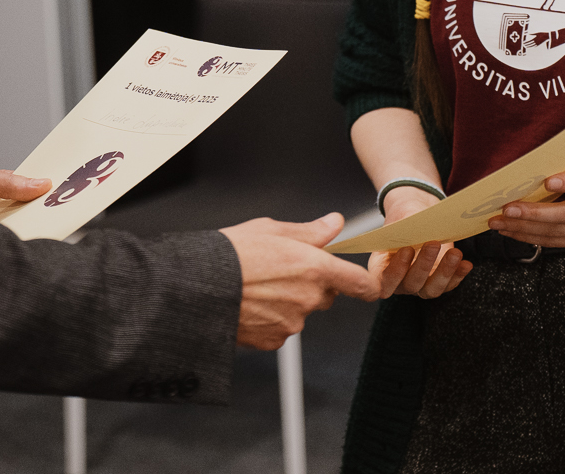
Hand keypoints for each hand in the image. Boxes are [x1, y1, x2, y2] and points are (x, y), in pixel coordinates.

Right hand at [219, 214, 377, 350]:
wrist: (197, 287)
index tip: (367, 284)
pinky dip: (271, 320)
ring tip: (258, 287)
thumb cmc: (230, 254)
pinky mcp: (274, 341)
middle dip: (312, 285)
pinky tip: (250, 304)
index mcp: (315, 268)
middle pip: (326, 295)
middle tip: (282, 272)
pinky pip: (281, 329)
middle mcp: (309, 298)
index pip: (361, 284)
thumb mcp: (271, 230)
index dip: (367, 285)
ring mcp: (292, 323)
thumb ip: (310, 231)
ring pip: (301, 312)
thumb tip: (334, 223)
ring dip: (288, 303)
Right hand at [366, 185, 471, 300]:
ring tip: (454, 253)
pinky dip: (458, 275)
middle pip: (409, 284)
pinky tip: (466, 264)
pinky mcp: (438, 282)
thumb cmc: (406, 218)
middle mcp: (398, 280)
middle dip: (423, 264)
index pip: (381, 282)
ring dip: (444, 272)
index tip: (406, 250)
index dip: (393, 272)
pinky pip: (448, 286)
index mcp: (380, 266)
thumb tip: (416, 234)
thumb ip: (405, 228)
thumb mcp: (402, 218)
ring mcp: (419, 284)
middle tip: (432, 243)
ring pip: (430, 289)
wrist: (421, 218)